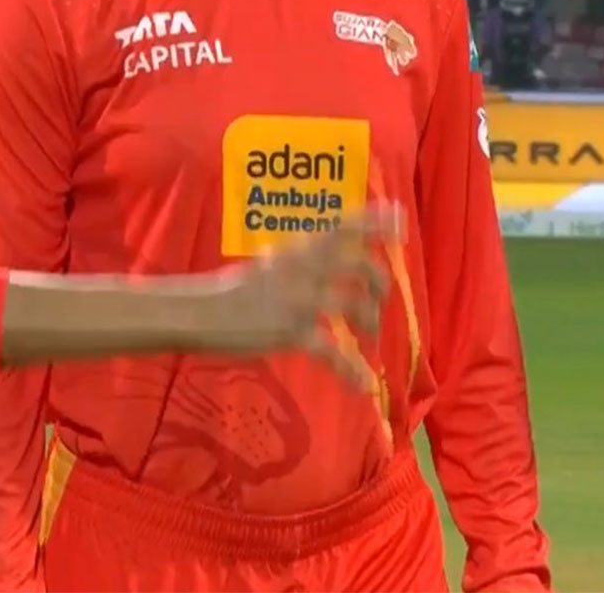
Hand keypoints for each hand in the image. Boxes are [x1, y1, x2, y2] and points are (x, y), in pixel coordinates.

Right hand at [189, 207, 398, 389]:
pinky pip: (333, 352)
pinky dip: (353, 370)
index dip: (374, 222)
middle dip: (379, 284)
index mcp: (298, 251)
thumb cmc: (234, 290)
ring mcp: (300, 300)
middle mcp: (304, 269)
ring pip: (355, 305)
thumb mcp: (269, 265)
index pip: (341, 227)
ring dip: (370, 322)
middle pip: (360, 266)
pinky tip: (364, 384)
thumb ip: (298, 260)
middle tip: (378, 299)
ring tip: (370, 337)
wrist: (203, 313)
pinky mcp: (293, 331)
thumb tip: (321, 254)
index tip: (400, 218)